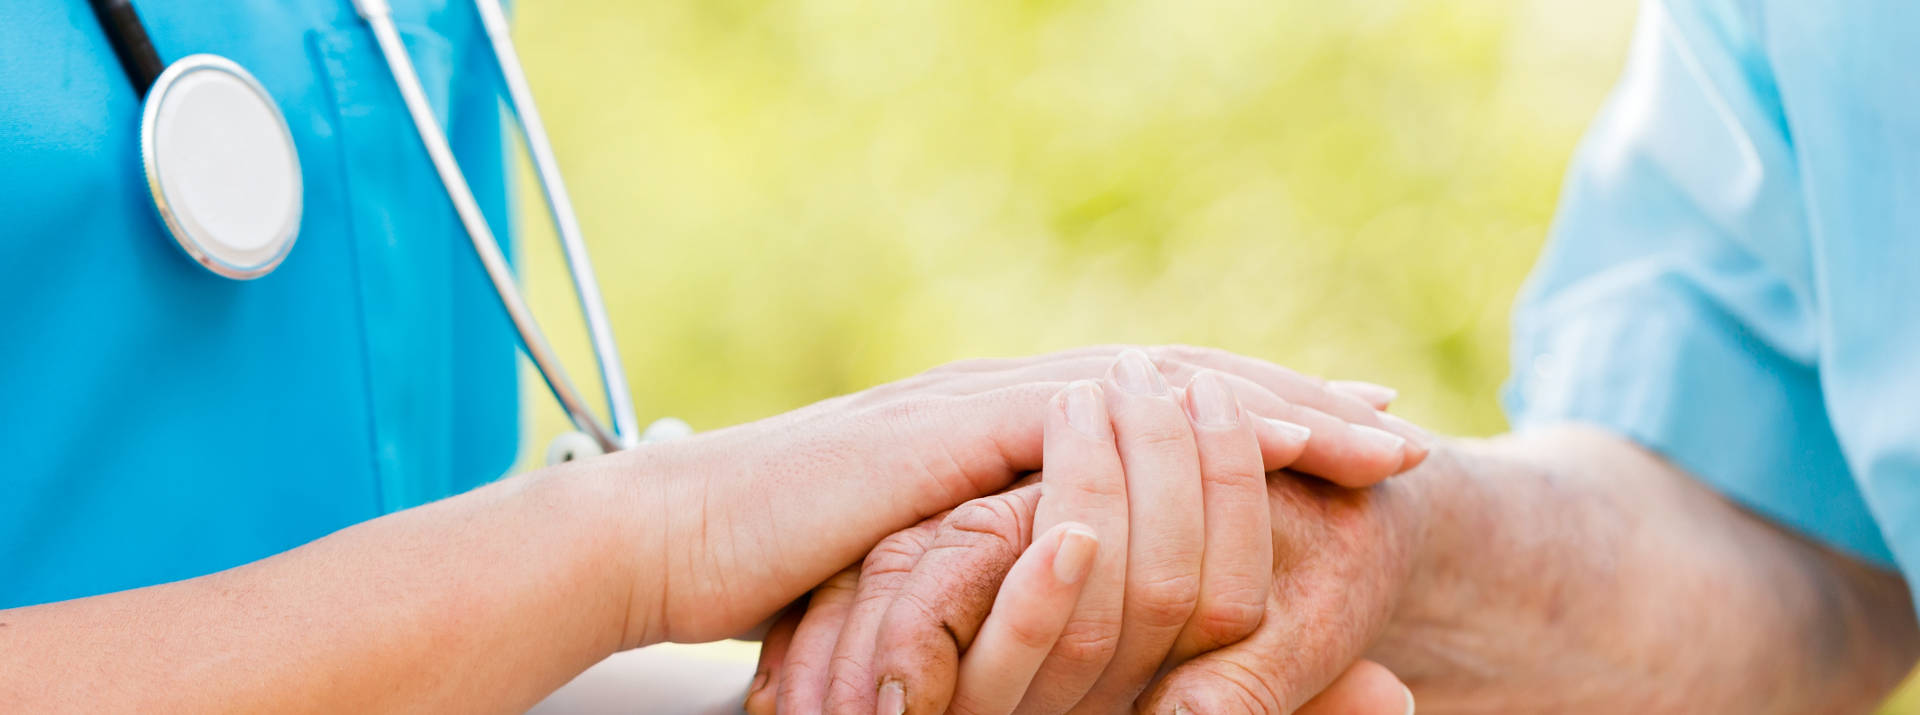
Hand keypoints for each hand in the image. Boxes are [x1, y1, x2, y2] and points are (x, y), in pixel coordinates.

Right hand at [749, 350, 1429, 711]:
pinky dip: (1202, 423)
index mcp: (1004, 434)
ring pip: (1167, 386)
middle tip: (1393, 426)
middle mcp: (1010, 401)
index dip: (1240, 427)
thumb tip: (1048, 587)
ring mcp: (991, 402)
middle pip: (1181, 386)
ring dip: (1277, 410)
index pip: (1148, 417)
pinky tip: (1277, 445)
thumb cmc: (782, 579)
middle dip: (1291, 404)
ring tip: (1375, 436)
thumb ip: (989, 565)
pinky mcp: (967, 424)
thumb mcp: (918, 572)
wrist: (676, 543)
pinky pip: (1113, 414)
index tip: (1329, 449)